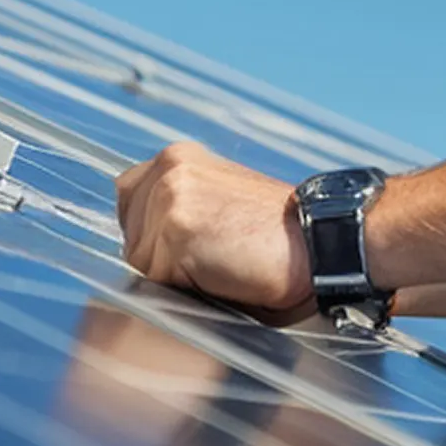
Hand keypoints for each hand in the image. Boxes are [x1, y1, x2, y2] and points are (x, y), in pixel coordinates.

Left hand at [115, 142, 311, 320]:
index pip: (129, 200)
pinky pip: (157, 281)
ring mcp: (168, 198)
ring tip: (220, 263)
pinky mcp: (175, 232)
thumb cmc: (275, 233)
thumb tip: (141, 240)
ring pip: (141, 262)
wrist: (317, 240)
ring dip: (175, 275)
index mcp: (177, 157)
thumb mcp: (218, 198)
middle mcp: (168, 169)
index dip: (152, 232)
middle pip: (130, 235)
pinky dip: (186, 289)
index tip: (187, 244)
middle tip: (212, 256)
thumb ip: (177, 203)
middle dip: (161, 257)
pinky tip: (221, 273)